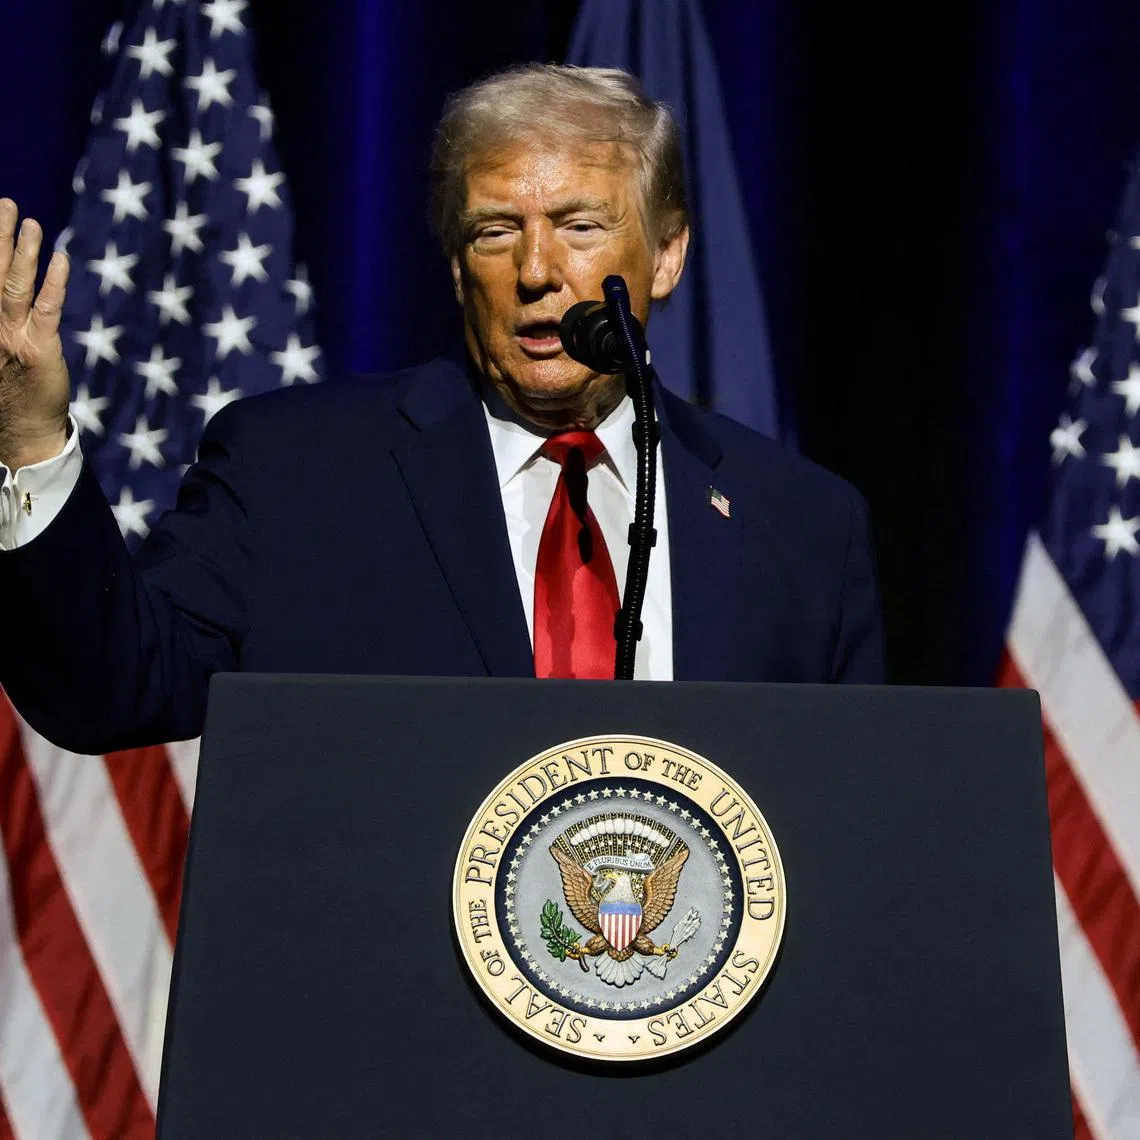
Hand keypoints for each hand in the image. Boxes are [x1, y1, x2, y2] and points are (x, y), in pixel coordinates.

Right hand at [0, 199, 70, 470]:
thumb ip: (1, 313)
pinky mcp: (40, 348)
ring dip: (22, 250)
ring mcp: (11, 335)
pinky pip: (47, 308)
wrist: (19, 432)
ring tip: (28, 219)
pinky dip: (54, 282)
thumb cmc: (6, 389)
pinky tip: (61, 258)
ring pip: (14, 283)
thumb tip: (4, 282)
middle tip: (5, 202)